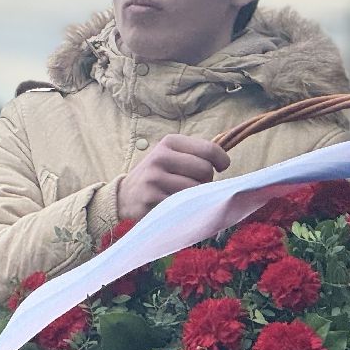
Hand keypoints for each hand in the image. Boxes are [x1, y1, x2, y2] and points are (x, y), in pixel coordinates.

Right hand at [117, 134, 231, 219]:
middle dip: (207, 180)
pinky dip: (186, 207)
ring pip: (196, 189)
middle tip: (196, 185)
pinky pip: (184, 204)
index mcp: (169, 142)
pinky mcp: (152, 198)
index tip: (221, 168)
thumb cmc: (157, 175)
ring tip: (185, 195)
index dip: (222, 160)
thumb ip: (196, 154)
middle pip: (205, 170)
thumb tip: (225, 161)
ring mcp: (154, 178)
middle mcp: (160, 157)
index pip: (209, 149)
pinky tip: (176, 205)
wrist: (125, 195)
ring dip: (197, 196)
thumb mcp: (172, 155)